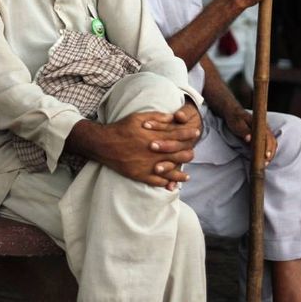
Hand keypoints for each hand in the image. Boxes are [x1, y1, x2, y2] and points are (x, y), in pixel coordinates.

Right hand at [67, 110, 200, 187]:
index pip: (177, 135)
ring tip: (188, 175)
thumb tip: (173, 117)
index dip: (188, 133)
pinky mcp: (140, 175)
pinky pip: (157, 181)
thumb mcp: (138, 117)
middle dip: (188, 151)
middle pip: (177, 153)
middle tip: (194, 152)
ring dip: (181, 172)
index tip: (196, 132)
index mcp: (154, 136)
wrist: (104, 144)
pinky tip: (174, 184)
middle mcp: (153, 151)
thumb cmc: (121, 128)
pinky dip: (167, 183)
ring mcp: (147, 164)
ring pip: (170, 169)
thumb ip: (157, 117)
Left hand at [224, 106, 277, 164]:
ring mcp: (265, 132)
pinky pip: (268, 145)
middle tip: (265, 164)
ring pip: (272, 144)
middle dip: (270, 154)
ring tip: (265, 164)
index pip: (268, 137)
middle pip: (272, 142)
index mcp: (261, 124)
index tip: (266, 156)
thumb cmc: (236, 119)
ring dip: (270, 154)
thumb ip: (243, 131)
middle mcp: (265, 128)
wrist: (234, 113)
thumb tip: (249, 139)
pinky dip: (268, 153)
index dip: (269, 147)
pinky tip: (264, 160)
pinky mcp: (262, 136)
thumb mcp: (237, 124)